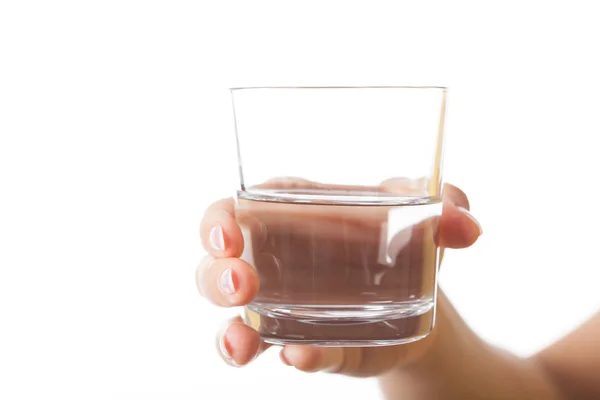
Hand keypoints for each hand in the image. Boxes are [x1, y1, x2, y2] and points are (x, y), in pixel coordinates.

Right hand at [196, 181, 481, 376]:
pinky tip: (302, 358)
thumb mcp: (424, 216)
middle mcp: (273, 261)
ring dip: (230, 332)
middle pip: (217, 268)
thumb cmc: (404, 238)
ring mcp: (282, 308)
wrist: (422, 295)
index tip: (227, 233)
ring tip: (243, 343)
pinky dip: (291, 357)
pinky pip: (284, 352)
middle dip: (217, 277)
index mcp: (288, 214)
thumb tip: (465, 225)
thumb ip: (447, 209)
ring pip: (232, 320)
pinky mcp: (304, 344)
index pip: (234, 211)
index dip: (219, 221)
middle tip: (242, 285)